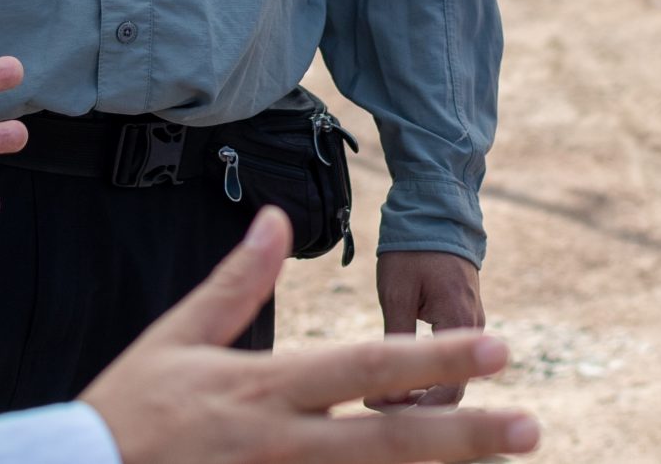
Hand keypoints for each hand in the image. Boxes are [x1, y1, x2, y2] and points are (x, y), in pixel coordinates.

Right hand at [83, 208, 538, 463]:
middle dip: (466, 435)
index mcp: (266, 388)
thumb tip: (276, 220)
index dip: (438, 357)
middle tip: (532, 426)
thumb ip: (235, 283)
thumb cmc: (127, 410)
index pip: (367, 369)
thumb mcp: (176, 337)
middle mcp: (283, 444)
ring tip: (497, 462)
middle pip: (391, 442)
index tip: (499, 348)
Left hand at [371, 250, 486, 407]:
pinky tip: (400, 382)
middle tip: (375, 406)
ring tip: (383, 397)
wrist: (435, 215)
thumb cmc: (412, 250)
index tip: (379, 407)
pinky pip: (453, 363)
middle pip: (454, 389)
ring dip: (422, 394)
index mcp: (459, 322)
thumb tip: (387, 393)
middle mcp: (474, 330)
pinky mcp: (464, 322)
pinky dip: (429, 378)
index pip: (450, 389)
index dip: (416, 411)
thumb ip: (396, 341)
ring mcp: (472, 326)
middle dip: (417, 407)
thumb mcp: (396, 292)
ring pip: (454, 378)